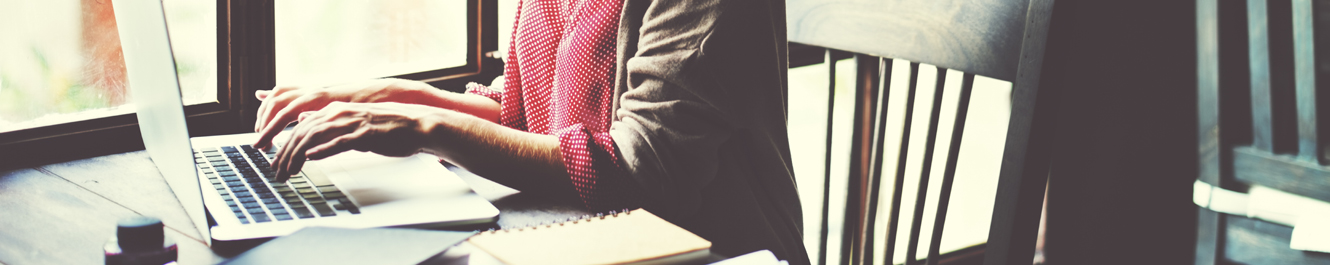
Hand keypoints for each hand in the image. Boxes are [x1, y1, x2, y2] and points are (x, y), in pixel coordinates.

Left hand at [270, 101, 443, 180]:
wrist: (417, 125)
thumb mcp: (353, 122)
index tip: (275, 162)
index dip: (284, 145)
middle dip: (284, 154)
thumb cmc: (388, 127)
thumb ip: (329, 124)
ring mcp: (352, 122)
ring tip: (288, 172)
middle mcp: (339, 113)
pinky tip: (311, 158)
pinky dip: (323, 150)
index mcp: (335, 110)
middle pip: (302, 133)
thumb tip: (305, 123)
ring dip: (297, 156)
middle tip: (275, 172)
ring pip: (315, 137)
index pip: (300, 127)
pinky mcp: (364, 133)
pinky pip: (339, 142)